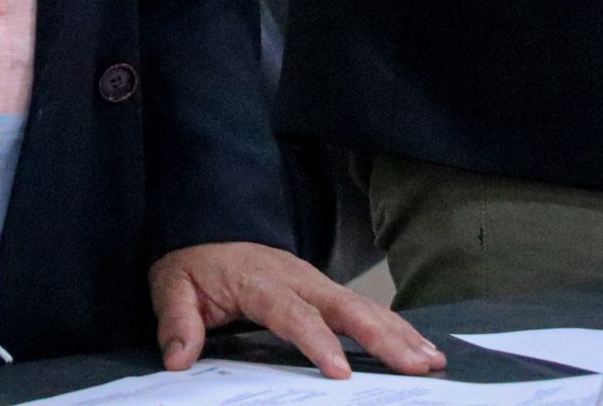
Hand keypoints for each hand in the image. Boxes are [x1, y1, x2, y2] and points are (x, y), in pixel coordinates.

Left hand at [150, 242, 443, 379]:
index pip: (292, 313)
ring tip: (431, 360)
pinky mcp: (324, 290)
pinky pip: (363, 308)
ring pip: (363, 306)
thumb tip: (179, 358)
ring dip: (398, 333)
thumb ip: (177, 321)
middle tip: (415, 366)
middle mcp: (296, 277)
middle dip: (381, 337)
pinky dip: (394, 327)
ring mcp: (314, 281)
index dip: (317, 342)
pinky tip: (418, 347)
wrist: (203, 229)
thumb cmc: (193, 265)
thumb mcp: (171, 287)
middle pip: (344, 307)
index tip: (340, 372)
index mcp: (260, 278)